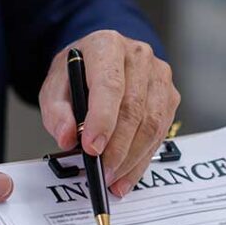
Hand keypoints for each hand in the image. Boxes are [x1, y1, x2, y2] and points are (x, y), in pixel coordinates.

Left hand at [39, 30, 180, 196]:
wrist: (101, 60)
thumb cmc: (79, 73)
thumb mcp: (55, 86)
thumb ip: (56, 111)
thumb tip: (67, 137)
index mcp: (107, 46)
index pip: (110, 85)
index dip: (102, 121)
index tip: (92, 149)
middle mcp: (138, 56)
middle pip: (134, 109)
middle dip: (118, 148)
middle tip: (102, 172)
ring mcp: (159, 75)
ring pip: (152, 124)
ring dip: (132, 158)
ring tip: (114, 179)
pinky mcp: (169, 96)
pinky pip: (160, 133)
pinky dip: (143, 159)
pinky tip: (127, 173)